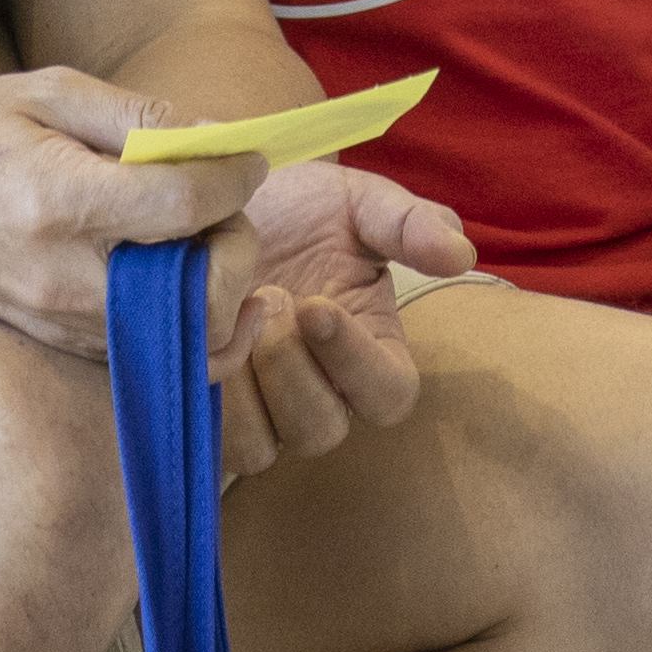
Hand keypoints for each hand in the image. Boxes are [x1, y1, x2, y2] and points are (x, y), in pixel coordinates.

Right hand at [0, 65, 242, 360]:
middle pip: (201, 293)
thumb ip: (139, 116)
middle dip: (237, 244)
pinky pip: (158, 356)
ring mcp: (61, 322)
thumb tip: (220, 139)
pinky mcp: (62, 345)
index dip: (234, 178)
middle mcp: (62, 277)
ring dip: (223, 285)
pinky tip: (200, 282)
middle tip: (226, 201)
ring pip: (190, 337)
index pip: (182, 207)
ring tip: (206, 234)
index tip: (246, 157)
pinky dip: (198, 325)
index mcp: (56, 201)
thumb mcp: (47, 93)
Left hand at [214, 159, 474, 474]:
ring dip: (244, 390)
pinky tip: (191, 341)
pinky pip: (211, 445)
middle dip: (290, 369)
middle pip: (322, 430)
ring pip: (263, 448)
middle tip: (268, 300)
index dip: (355, 363)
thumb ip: (410, 223)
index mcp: (374, 352)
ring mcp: (266, 412)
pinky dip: (203, 399)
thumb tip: (461, 254)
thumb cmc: (299, 208)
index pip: (388, 395)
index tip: (317, 306)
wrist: (216, 204)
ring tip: (223, 321)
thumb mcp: (358, 202)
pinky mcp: (214, 418)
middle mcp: (324, 394)